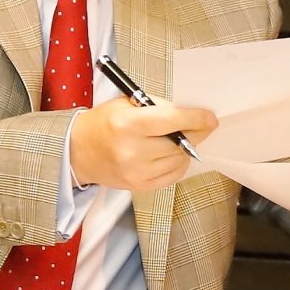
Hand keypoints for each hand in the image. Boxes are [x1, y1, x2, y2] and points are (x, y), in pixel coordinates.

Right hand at [69, 96, 217, 193]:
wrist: (78, 151)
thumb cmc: (104, 122)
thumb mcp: (126, 104)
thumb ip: (158, 107)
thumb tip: (189, 114)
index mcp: (128, 124)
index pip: (172, 120)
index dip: (196, 118)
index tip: (211, 118)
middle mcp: (132, 150)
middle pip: (179, 143)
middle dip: (196, 133)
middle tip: (203, 126)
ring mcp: (136, 172)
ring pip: (179, 160)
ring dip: (186, 149)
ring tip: (180, 139)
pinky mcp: (139, 186)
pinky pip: (172, 176)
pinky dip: (178, 164)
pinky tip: (172, 154)